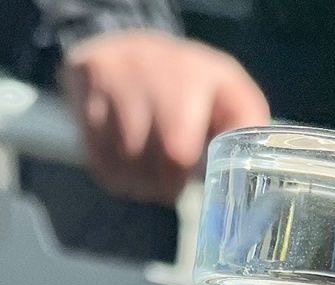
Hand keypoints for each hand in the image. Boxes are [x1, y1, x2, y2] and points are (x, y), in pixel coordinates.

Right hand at [63, 30, 269, 203]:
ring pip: (118, 163)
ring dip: (136, 184)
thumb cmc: (189, 81)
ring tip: (149, 178)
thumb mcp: (228, 91)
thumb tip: (252, 162)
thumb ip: (245, 124)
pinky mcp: (82, 98)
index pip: (176, 149)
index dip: (180, 176)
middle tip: (168, 187)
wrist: (129, 47)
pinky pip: (95, 158)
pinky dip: (113, 174)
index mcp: (188, 75)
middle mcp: (145, 73)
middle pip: (144, 160)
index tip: (187, 179)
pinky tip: (127, 166)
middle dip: (159, 185)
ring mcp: (109, 85)